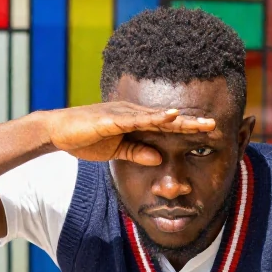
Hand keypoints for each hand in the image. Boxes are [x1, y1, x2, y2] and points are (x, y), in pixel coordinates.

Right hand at [40, 102, 215, 164]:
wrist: (56, 131)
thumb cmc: (85, 139)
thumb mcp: (116, 152)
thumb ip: (137, 153)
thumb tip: (159, 158)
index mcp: (135, 122)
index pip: (166, 126)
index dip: (187, 130)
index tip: (208, 134)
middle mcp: (133, 114)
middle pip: (168, 119)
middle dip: (192, 123)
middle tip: (216, 125)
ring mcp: (123, 114)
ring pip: (158, 117)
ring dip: (181, 120)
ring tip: (203, 122)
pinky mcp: (111, 119)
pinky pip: (137, 119)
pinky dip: (155, 117)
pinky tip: (171, 116)